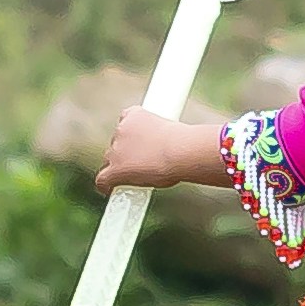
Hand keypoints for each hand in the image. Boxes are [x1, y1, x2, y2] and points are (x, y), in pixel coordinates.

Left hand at [91, 110, 235, 192]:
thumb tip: (202, 141)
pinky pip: (102, 179)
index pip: (127, 122)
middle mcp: (120, 129)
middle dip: (128, 153)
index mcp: (133, 114)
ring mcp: (115, 150)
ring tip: (141, 177)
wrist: (181, 152)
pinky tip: (110, 191)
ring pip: (112, 160)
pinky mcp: (115, 170)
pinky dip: (106, 185)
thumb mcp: (181, 132)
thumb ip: (176, 134)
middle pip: (118, 143)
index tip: (145, 145)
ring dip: (123, 167)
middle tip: (147, 164)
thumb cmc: (189, 142)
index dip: (135, 137)